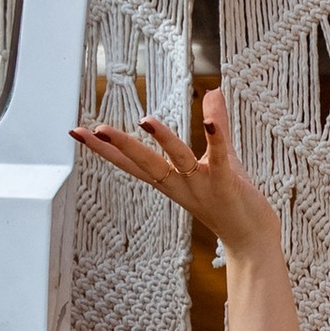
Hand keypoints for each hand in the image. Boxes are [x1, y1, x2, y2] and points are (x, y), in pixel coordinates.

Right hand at [72, 86, 279, 260]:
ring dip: (162, 141)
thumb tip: (214, 91)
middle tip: (94, 130)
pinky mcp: (226, 185)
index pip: (131, 163)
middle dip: (120, 147)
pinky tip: (209, 122)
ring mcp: (201, 186)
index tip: (77, 132)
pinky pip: (219, 160)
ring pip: (177, 161)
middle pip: (144, 164)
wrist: (253, 239)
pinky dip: (216, 140)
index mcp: (170, 180)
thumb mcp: (221, 159)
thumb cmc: (234, 200)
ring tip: (146, 120)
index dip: (104, 149)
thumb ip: (216, 124)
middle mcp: (180, 184)